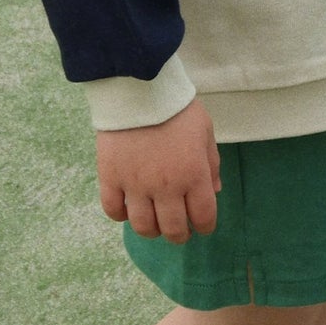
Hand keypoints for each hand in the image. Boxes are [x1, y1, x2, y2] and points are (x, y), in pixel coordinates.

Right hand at [95, 99, 220, 244]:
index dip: (204, 226)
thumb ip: (211, 164)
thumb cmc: (177, 108)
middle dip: (179, 235)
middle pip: (173, 229)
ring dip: (151, 230)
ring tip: (153, 222)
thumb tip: (214, 192)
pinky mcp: (111, 178)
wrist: (138, 89)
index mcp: (193, 175)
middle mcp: (166, 187)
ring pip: (143, 227)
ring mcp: (136, 185)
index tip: (201, 225)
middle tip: (178, 230)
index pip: (203, 217)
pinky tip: (128, 208)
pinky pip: (113, 210)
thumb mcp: (205, 131)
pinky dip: (121, 215)